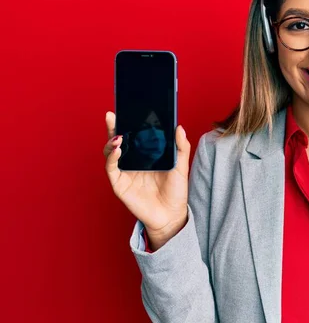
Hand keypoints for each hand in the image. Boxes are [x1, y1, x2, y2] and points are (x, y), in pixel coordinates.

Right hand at [103, 112, 190, 249]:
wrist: (171, 215)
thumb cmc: (176, 191)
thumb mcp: (182, 166)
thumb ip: (181, 147)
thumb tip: (178, 127)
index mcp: (146, 154)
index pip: (134, 134)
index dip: (129, 122)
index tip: (127, 108)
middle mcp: (132, 160)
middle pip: (118, 140)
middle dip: (113, 126)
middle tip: (112, 115)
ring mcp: (124, 171)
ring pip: (110, 152)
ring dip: (111, 141)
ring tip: (118, 135)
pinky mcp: (119, 184)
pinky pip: (111, 168)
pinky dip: (111, 158)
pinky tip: (117, 150)